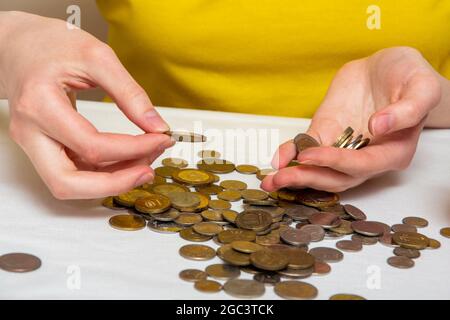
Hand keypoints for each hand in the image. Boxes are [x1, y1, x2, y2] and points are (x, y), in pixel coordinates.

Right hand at [0, 12, 173, 198]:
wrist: (19, 44)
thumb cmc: (50, 44)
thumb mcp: (97, 57)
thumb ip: (129, 93)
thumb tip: (156, 125)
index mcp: (39, 105)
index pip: (91, 146)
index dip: (133, 149)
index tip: (160, 139)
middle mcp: (29, 131)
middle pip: (67, 183)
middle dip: (115, 183)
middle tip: (148, 171)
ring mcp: (33, 143)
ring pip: (69, 184)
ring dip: (110, 180)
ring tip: (143, 160)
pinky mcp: (42, 146)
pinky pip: (73, 172)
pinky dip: (102, 172)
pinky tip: (127, 158)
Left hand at [262, 47, 441, 192]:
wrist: (388, 65)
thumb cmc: (410, 75)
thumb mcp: (421, 86)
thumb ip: (408, 109)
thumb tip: (379, 126)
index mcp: (394, 151)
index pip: (363, 166)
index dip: (336, 163)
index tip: (310, 156)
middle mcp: (367, 157)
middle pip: (337, 177)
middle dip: (307, 178)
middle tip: (280, 179)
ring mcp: (344, 147)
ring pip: (319, 171)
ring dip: (294, 176)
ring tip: (270, 179)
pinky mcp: (326, 134)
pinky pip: (307, 148)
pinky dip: (291, 154)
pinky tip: (277, 158)